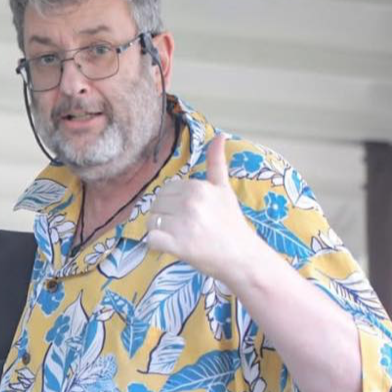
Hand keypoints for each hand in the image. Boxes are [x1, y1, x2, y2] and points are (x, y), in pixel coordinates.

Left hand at [147, 134, 263, 283]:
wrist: (241, 256)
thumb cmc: (231, 222)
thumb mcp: (224, 189)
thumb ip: (217, 162)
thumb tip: (220, 134)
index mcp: (196, 187)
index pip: (166, 191)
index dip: (173, 204)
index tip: (189, 214)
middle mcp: (188, 202)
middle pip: (155, 205)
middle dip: (165, 216)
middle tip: (185, 227)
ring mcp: (181, 224)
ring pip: (151, 222)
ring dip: (160, 231)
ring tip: (180, 236)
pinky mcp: (176, 244)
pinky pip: (150, 239)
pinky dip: (156, 245)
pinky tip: (171, 246)